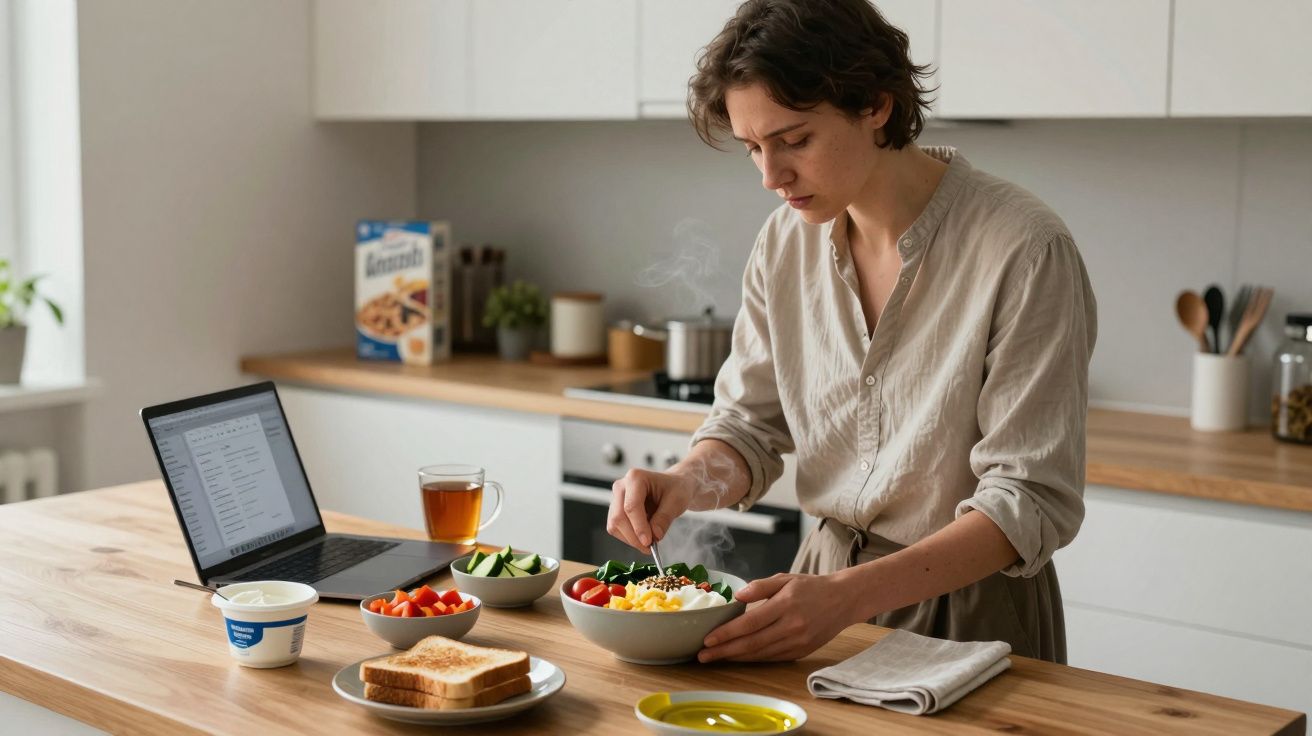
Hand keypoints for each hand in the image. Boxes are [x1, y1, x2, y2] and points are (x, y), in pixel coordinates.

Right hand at [606, 468, 694, 552]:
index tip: (649, 542)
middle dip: (633, 536)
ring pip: (614, 525)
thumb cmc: (675, 489)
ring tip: (649, 542)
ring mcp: (616, 498)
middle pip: (619, 517)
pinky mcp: (615, 510)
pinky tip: (643, 536)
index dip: (639, 527)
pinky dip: (628, 537)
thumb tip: (655, 536)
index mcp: (636, 478)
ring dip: (630, 539)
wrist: (672, 487)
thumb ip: (664, 518)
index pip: (631, 506)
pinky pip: (616, 529)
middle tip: (650, 547)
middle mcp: (622, 486)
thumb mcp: (677, 501)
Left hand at [698, 573, 863, 661]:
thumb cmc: (811, 587)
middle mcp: (792, 626)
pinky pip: (772, 658)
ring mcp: (798, 642)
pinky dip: (753, 659)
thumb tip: (737, 597)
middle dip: (724, 651)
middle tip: (702, 655)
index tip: (707, 639)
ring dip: (735, 658)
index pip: (750, 623)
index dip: (727, 633)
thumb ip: (760, 586)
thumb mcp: (786, 578)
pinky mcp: (801, 652)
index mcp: (786, 605)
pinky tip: (738, 657)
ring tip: (715, 658)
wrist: (843, 600)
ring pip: (760, 654)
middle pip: (752, 643)